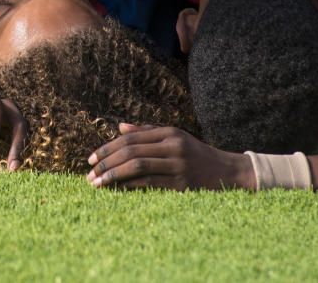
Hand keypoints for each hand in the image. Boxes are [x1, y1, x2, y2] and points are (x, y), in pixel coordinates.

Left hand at [86, 124, 254, 189]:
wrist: (228, 172)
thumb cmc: (196, 154)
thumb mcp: (175, 137)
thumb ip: (147, 132)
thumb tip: (119, 127)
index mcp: (169, 133)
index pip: (130, 139)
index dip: (107, 148)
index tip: (90, 159)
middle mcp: (173, 146)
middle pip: (131, 152)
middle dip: (106, 163)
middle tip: (89, 175)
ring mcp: (178, 166)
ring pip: (137, 168)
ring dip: (113, 176)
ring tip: (97, 184)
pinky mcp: (182, 185)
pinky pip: (149, 184)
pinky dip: (129, 187)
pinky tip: (116, 191)